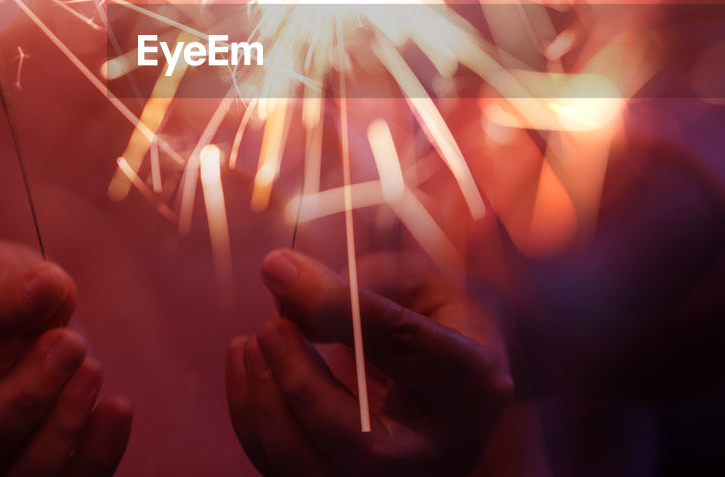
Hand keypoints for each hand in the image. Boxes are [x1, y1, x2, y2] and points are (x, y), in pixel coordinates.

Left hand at [227, 250, 512, 475]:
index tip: (280, 269)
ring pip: (311, 469)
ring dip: (265, 403)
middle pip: (357, 439)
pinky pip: (286, 473)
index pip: (402, 345)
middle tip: (268, 325)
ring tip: (251, 341)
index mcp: (475, 382)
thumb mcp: (415, 284)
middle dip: (297, 381)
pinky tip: (249, 367)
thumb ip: (356, 286)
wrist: (456, 378)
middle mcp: (445, 450)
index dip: (334, 305)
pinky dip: (254, 420)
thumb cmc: (435, 317)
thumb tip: (282, 287)